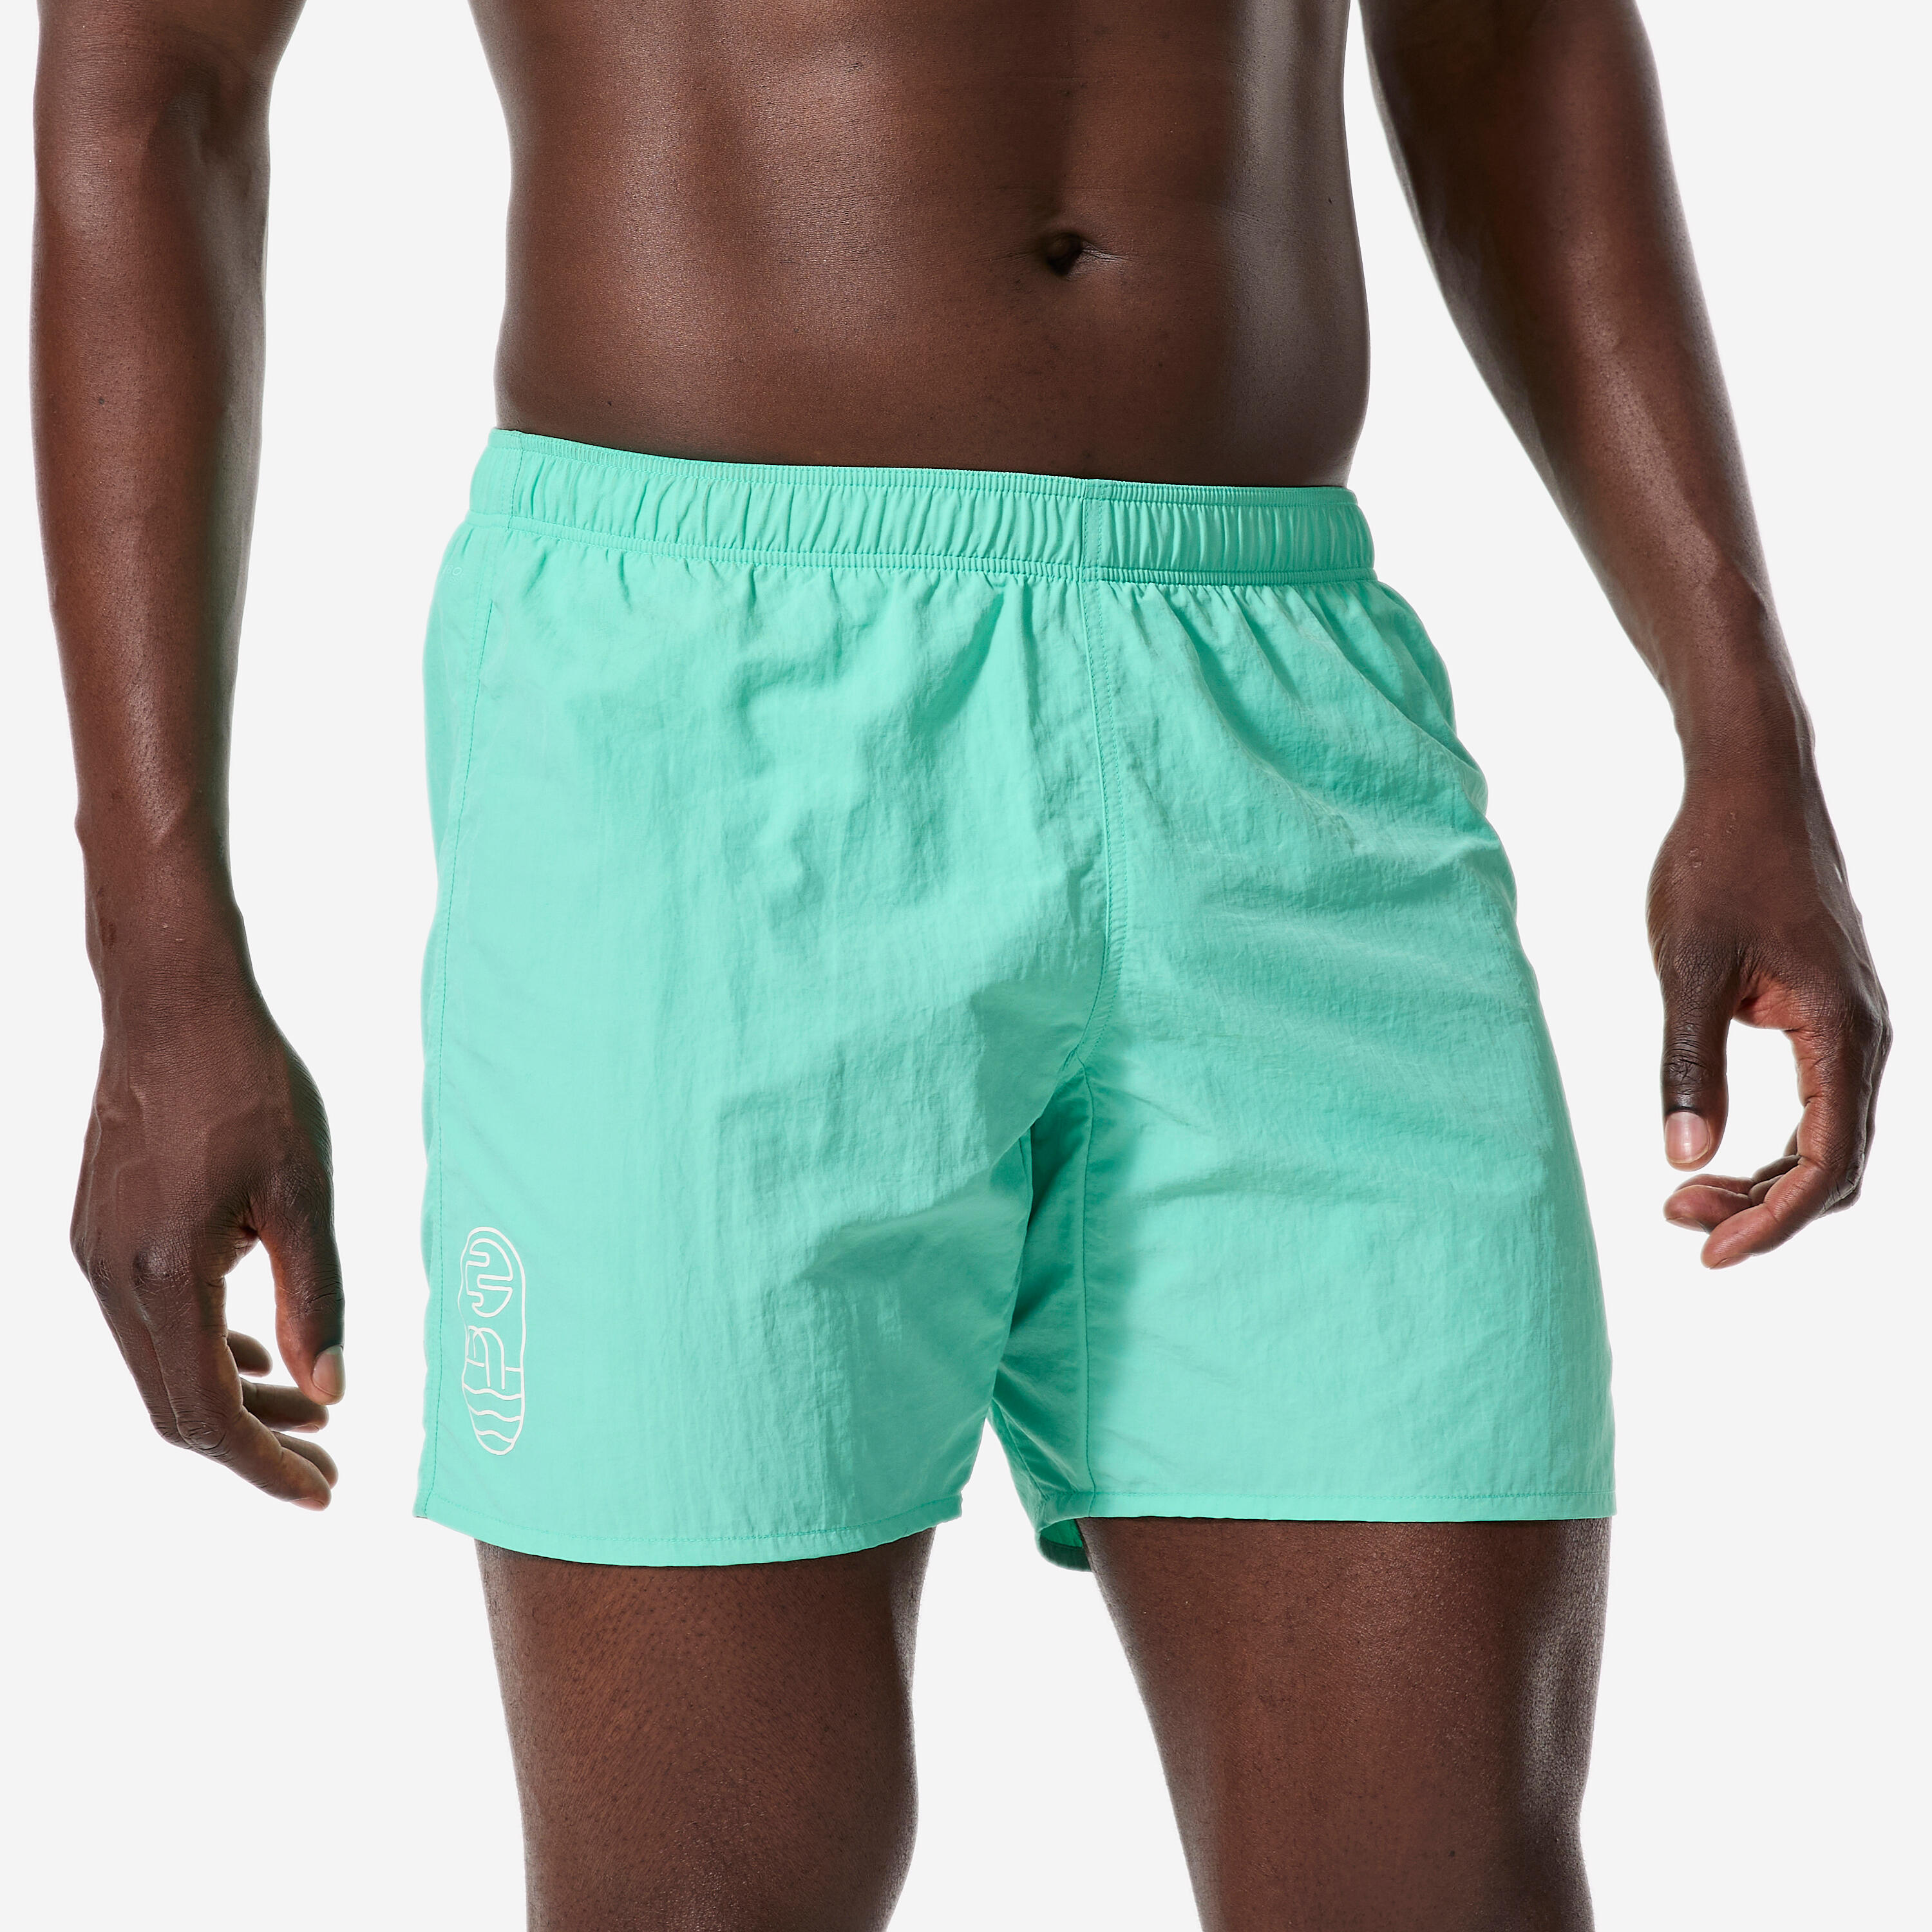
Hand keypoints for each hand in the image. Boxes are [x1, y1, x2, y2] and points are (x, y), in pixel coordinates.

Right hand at [71, 970, 345, 1504]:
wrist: (172, 1003)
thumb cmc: (250, 1085)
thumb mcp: (304, 1194)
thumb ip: (316, 1299)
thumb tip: (333, 1390)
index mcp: (166, 1275)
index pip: (208, 1412)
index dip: (264, 1465)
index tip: (323, 1492)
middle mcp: (112, 1277)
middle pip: (175, 1404)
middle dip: (253, 1445)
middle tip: (329, 1461)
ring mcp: (95, 1255)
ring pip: (159, 1364)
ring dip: (232, 1397)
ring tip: (311, 1410)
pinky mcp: (98, 1231)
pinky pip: (147, 1321)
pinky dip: (203, 1348)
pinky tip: (257, 1353)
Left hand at [1647, 772, 1889, 1266]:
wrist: (1749, 790)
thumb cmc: (1716, 866)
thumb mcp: (1687, 968)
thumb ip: (1687, 1064)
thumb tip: (1682, 1157)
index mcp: (1842, 1030)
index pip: (1826, 1160)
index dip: (1774, 1220)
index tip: (1712, 1255)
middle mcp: (1864, 1036)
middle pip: (1835, 1164)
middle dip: (1763, 1209)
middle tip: (1679, 1224)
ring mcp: (1851, 1024)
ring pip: (1827, 1138)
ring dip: (1765, 1180)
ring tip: (1685, 1198)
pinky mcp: (1827, 1012)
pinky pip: (1817, 1103)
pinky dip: (1772, 1143)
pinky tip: (1716, 1151)